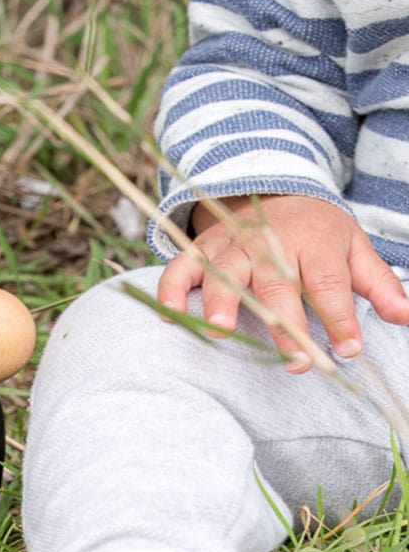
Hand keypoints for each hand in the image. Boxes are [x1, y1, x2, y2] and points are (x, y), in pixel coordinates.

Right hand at [156, 195, 408, 371]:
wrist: (274, 190)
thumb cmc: (316, 232)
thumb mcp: (354, 247)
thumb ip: (378, 283)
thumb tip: (405, 316)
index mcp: (313, 241)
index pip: (327, 281)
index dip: (338, 317)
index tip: (347, 349)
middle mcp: (268, 243)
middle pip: (276, 285)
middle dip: (284, 325)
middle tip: (294, 361)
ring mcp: (230, 247)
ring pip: (224, 276)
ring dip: (220, 303)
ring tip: (222, 332)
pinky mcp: (200, 251)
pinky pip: (178, 268)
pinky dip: (169, 289)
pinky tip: (167, 314)